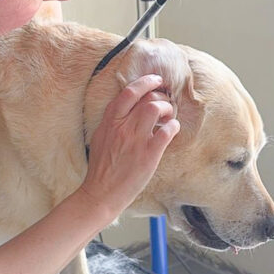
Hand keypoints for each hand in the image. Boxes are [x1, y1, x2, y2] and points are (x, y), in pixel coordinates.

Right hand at [79, 74, 179, 220]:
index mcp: (110, 122)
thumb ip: (113, 121)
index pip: (129, 92)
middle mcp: (122, 127)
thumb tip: (128, 107)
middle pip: (147, 98)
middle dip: (160, 97)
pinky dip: (173, 126)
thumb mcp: (100, 137)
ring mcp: (136, 140)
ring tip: (168, 117)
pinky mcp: (148, 155)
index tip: (156, 80)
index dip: (145, 82)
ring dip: (168, 109)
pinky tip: (172, 130)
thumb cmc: (101, 167)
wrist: (101, 193)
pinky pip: (166, 131)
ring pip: (156, 109)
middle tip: (165, 105)